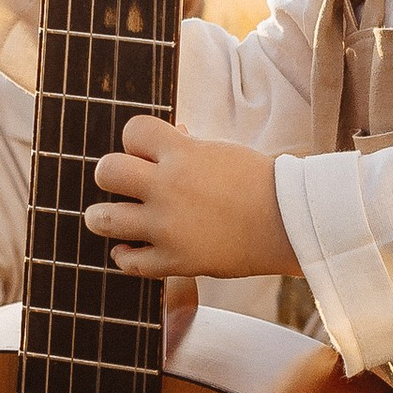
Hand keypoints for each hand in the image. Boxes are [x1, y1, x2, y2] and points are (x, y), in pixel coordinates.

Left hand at [87, 117, 296, 278]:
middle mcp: (168, 188)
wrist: (289, 223)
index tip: (148, 152)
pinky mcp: (175, 260)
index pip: (133, 131)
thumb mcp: (222, 151)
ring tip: (114, 217)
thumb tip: (171, 136)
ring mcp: (168, 227)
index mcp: (183, 154)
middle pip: (107, 171)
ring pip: (103, 219)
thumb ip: (189, 147)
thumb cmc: (261, 183)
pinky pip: (128, 262)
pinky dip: (125, 255)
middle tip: (125, 184)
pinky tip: (133, 247)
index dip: (137, 140)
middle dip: (112, 174)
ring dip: (103, 216)